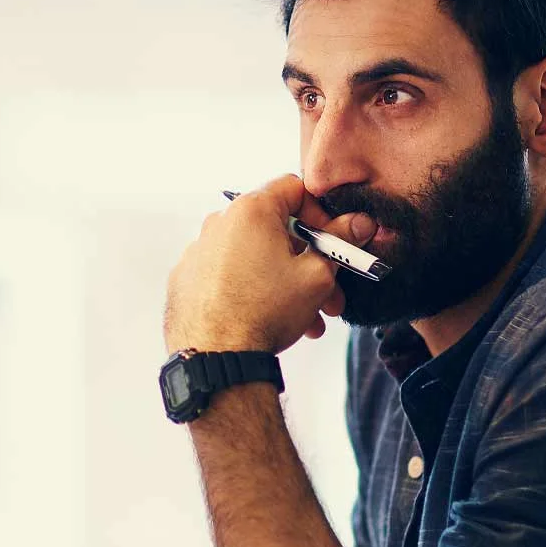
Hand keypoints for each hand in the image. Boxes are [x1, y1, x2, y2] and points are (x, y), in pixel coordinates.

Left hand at [163, 174, 356, 354]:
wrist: (216, 358)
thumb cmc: (265, 312)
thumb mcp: (317, 274)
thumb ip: (339, 242)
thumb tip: (359, 223)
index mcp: (249, 210)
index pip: (294, 189)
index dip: (322, 213)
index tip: (333, 241)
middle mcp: (218, 223)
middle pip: (275, 230)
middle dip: (310, 260)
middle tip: (331, 290)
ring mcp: (198, 252)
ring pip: (255, 257)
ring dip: (286, 282)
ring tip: (309, 318)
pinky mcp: (187, 280)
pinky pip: (228, 275)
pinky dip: (252, 289)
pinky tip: (270, 319)